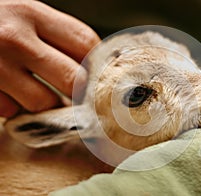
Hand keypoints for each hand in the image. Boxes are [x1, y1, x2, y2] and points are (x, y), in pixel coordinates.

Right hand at [0, 0, 99, 117]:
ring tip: (33, 89)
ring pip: (43, 103)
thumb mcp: (25, 16)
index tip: (99, 77)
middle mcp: (14, 38)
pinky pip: (10, 111)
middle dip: (78, 92)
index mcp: (32, 13)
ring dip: (45, 104)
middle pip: (72, 78)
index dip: (98, 64)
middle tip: (76, 95)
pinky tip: (6, 91)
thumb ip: (56, 37)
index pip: (86, 43)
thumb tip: (91, 68)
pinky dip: (13, 107)